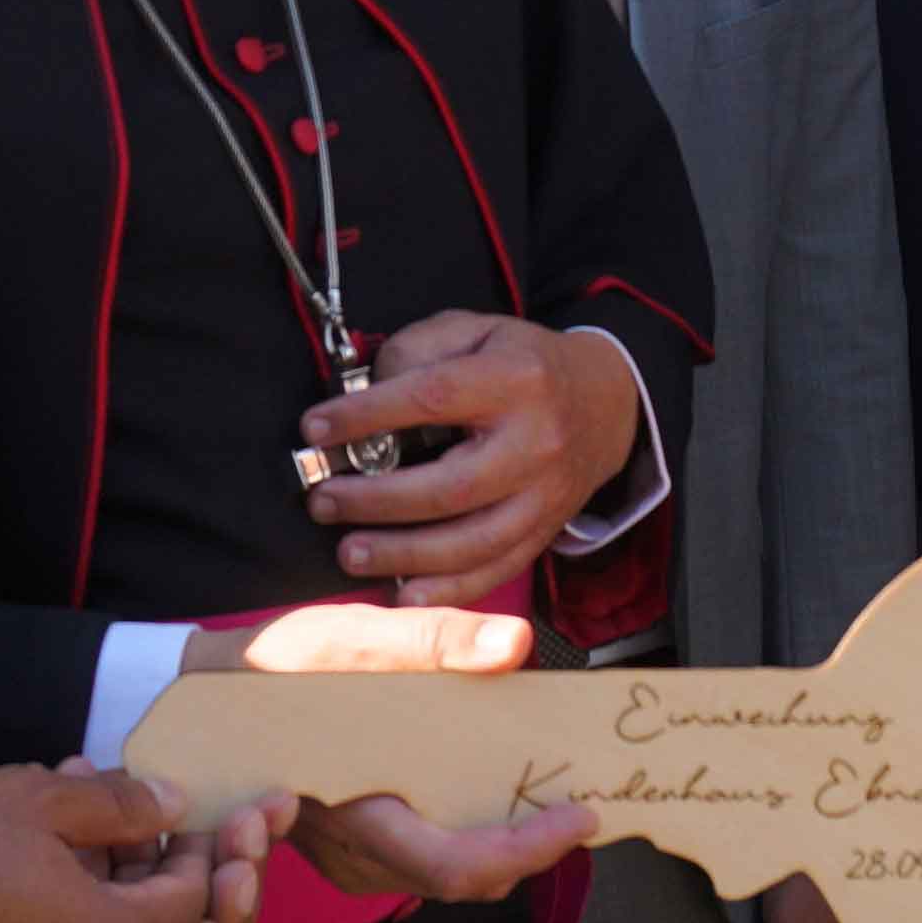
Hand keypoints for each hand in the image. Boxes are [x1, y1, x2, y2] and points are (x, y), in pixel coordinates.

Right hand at [178, 600, 598, 904]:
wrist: (199, 703)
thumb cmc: (268, 673)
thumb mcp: (348, 640)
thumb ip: (432, 642)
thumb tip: (514, 646)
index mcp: (360, 814)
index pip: (462, 866)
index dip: (531, 849)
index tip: (582, 813)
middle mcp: (357, 857)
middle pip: (467, 877)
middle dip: (533, 846)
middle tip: (583, 801)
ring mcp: (352, 862)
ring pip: (450, 872)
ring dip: (506, 841)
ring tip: (550, 794)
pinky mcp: (353, 850)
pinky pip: (427, 858)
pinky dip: (472, 832)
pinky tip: (493, 790)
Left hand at [300, 312, 647, 609]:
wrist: (606, 402)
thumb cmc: (523, 363)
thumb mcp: (476, 329)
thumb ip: (418, 348)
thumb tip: (366, 392)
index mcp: (518, 380)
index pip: (432, 398)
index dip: (366, 416)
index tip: (315, 429)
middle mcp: (537, 442)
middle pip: (450, 486)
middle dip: (376, 500)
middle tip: (323, 501)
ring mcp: (545, 496)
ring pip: (472, 542)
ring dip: (403, 554)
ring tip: (348, 552)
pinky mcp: (545, 531)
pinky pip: (496, 571)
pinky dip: (447, 591)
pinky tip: (402, 593)